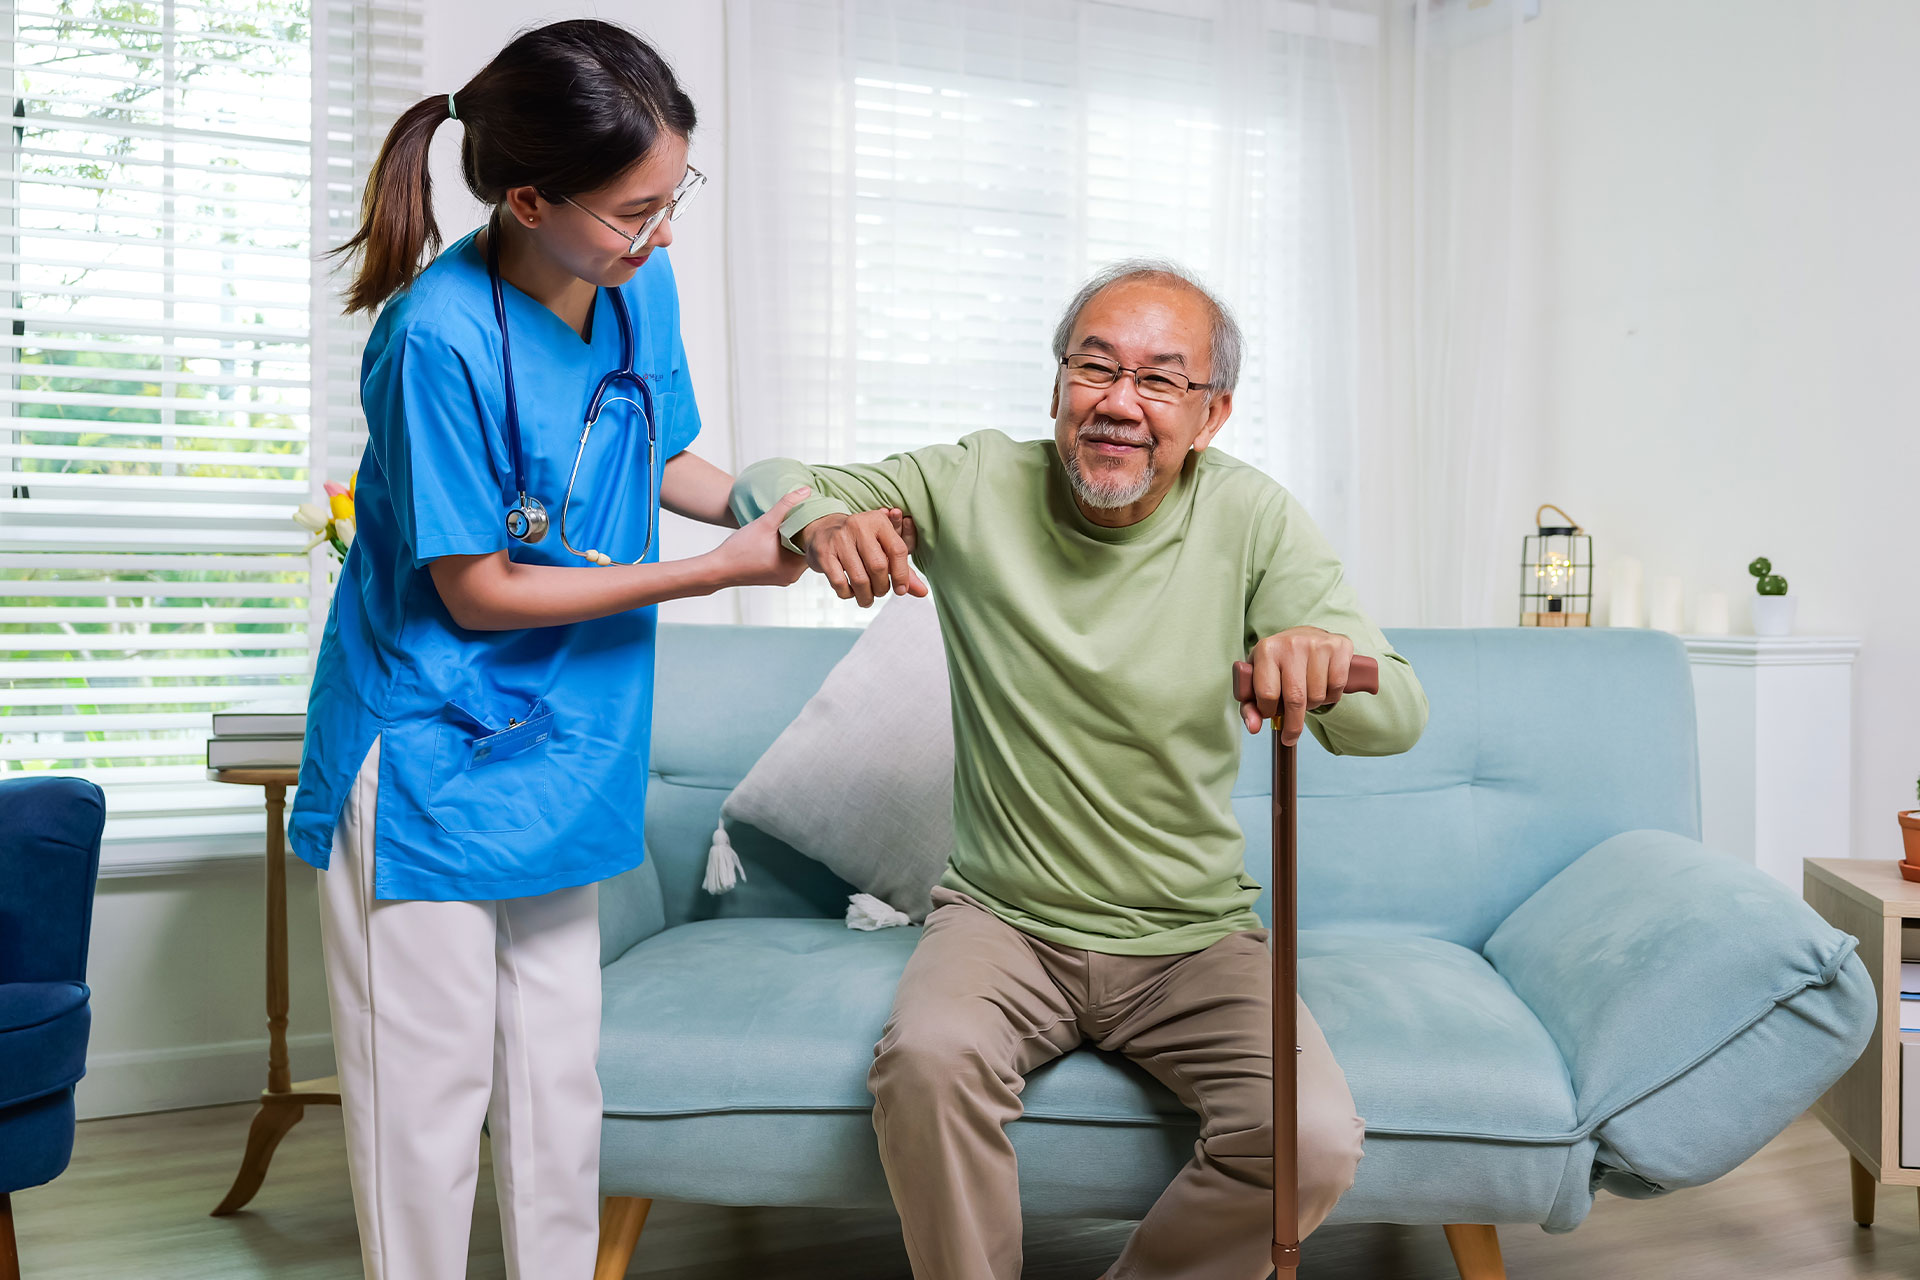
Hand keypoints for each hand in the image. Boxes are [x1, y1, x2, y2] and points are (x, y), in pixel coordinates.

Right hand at [712, 487, 810, 587]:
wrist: (718, 569)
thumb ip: (786, 505)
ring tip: (790, 526)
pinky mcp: (776, 578)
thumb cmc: (739, 548)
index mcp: (794, 566)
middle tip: (801, 517)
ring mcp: (785, 579)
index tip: (810, 516)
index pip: (813, 544)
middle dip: (803, 534)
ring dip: (794, 542)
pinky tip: (779, 539)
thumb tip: (806, 490)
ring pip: (797, 556)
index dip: (812, 528)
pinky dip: (786, 550)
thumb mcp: (764, 523)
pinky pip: (788, 561)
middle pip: (806, 550)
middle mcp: (792, 576)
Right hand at [798, 508, 928, 606]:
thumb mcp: (882, 547)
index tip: (901, 590)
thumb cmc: (860, 543)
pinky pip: (840, 583)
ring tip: (867, 599)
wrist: (822, 531)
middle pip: (878, 566)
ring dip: (866, 596)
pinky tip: (850, 592)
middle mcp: (858, 526)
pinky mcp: (824, 554)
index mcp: (878, 521)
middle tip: (880, 592)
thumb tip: (922, 592)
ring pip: (859, 578)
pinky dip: (848, 594)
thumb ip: (903, 570)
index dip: (902, 575)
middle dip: (882, 588)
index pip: (897, 550)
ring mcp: (839, 539)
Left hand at [1241, 626, 1353, 744]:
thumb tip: (1254, 727)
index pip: (1267, 694)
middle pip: (1295, 699)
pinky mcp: (1339, 647)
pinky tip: (1322, 686)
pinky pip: (1336, 688)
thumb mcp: (1257, 680)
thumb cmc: (1278, 663)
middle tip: (1290, 736)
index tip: (1270, 714)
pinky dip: (1330, 697)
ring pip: (1317, 697)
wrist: (1303, 636)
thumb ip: (1250, 707)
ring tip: (1305, 695)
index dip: (1268, 711)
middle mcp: (1291, 644)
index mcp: (1266, 650)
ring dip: (1312, 706)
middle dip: (1293, 724)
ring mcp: (1317, 644)